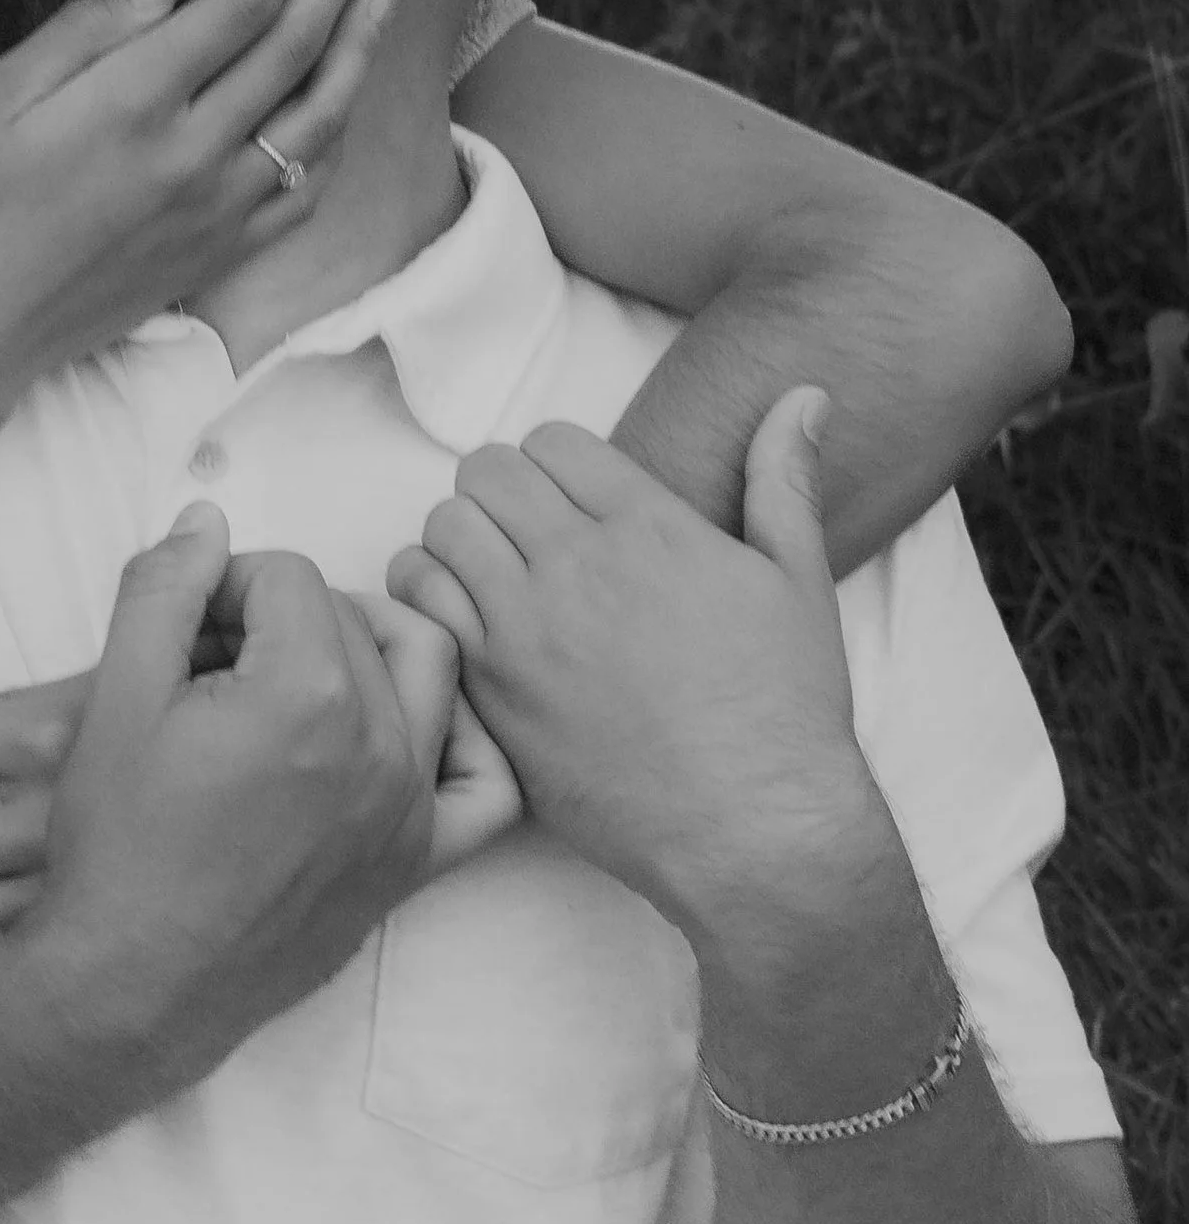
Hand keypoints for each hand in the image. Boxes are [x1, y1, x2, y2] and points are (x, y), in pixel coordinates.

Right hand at [0, 0, 398, 404]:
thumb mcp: (0, 93)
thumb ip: (90, 27)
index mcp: (133, 102)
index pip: (240, 8)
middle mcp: (194, 153)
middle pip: (292, 49)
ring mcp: (221, 208)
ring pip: (319, 117)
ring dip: (358, 47)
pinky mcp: (227, 251)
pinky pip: (307, 187)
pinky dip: (337, 134)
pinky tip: (345, 95)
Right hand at [0, 595, 516, 955]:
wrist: (130, 981)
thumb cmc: (117, 842)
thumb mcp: (117, 696)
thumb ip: (164, 588)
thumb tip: (210, 520)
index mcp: (306, 691)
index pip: (286, 576)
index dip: (224, 584)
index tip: (183, 626)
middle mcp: (379, 742)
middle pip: (350, 616)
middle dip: (283, 614)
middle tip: (216, 654)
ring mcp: (408, 806)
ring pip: (430, 669)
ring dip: (372, 644)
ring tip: (301, 667)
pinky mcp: (415, 862)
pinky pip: (484, 788)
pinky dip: (463, 742)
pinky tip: (406, 730)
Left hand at [386, 384, 880, 942]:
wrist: (754, 830)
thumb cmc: (785, 710)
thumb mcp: (798, 581)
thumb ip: (782, 477)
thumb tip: (803, 393)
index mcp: (650, 527)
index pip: (552, 440)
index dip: (555, 464)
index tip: (568, 501)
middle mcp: (578, 565)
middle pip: (487, 472)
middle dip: (502, 492)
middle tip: (525, 536)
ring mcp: (527, 629)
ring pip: (443, 527)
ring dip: (460, 540)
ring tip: (491, 575)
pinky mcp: (494, 689)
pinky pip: (421, 602)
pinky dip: (428, 597)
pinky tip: (466, 623)